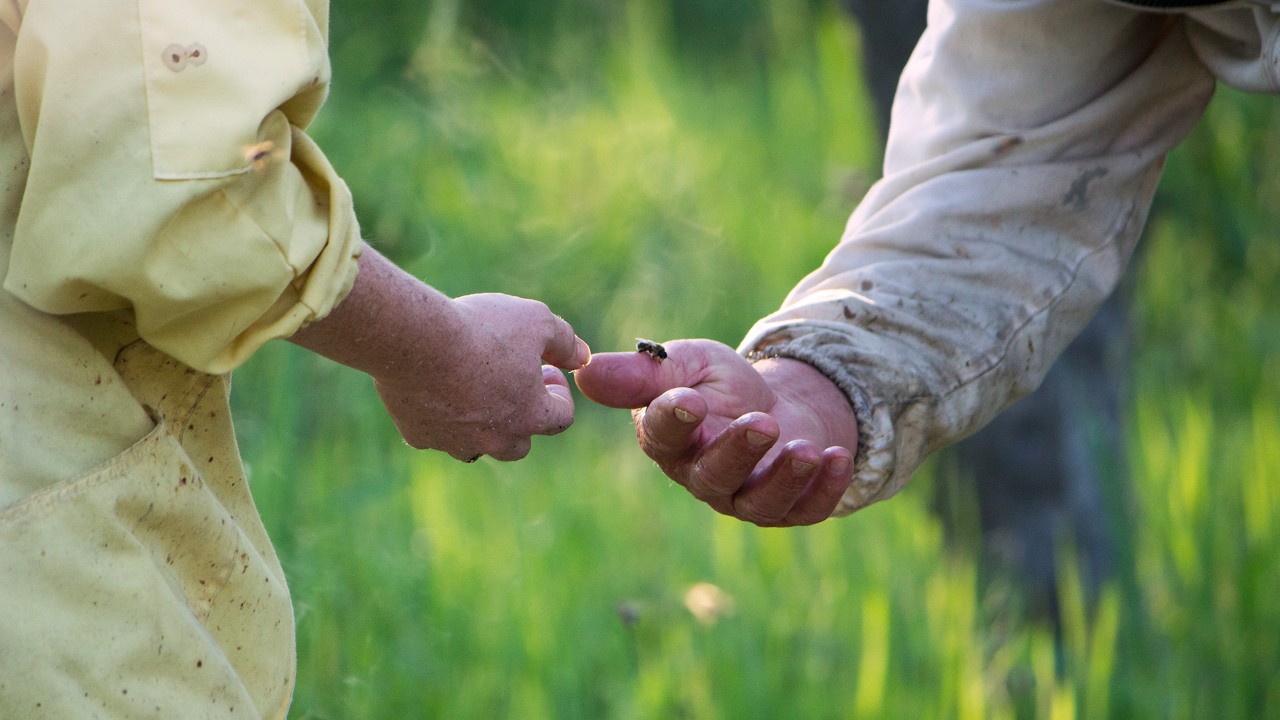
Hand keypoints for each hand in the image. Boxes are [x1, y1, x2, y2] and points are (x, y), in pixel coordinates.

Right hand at [375, 293, 589, 461]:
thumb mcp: (536, 320)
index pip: (561, 418)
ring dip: (481, 425)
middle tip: (511, 385)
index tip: (547, 371)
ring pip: (475, 446)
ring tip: (474, 390)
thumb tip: (582, 357)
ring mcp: (455, 442)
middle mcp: (495, 440)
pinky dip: (439, 417)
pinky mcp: (419, 435)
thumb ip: (565, 341)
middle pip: (519, 446)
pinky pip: (435, 434)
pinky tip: (433, 387)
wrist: (413, 340)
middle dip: (522, 419)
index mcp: (530, 417)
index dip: (559, 394)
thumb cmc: (482, 329)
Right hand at [574, 339, 856, 525]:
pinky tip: (837, 457)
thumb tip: (583, 372)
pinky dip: (824, 488)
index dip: (675, 420)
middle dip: (740, 451)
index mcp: (669, 441)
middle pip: (715, 475)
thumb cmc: (719, 384)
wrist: (774, 403)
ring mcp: (746, 497)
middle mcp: (702, 476)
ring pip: (759, 501)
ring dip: (785, 477)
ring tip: (807, 448)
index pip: (664, 436)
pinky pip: (804, 509)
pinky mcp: (788, 508)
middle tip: (762, 423)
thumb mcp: (686, 363)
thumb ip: (643, 373)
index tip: (691, 400)